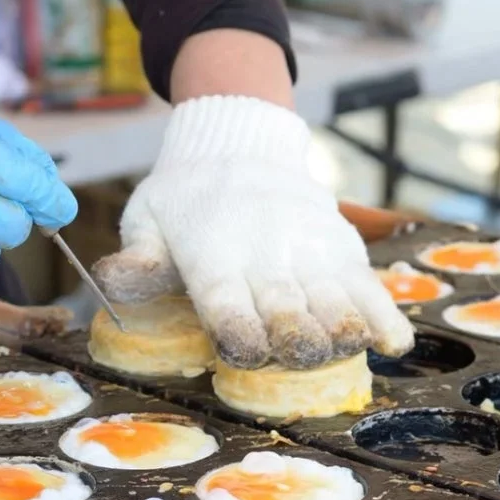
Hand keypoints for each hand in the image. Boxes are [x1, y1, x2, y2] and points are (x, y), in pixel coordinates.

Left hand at [95, 95, 413, 368]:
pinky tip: (391, 344)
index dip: (240, 332)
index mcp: (214, 255)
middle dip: (295, 344)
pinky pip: (371, 288)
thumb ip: (138, 258)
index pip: (228, 302)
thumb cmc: (185, 197)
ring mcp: (311, 253)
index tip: (246, 351)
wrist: (240, 142)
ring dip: (341, 335)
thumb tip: (108, 282)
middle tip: (296, 357)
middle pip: (289, 312)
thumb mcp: (147, 218)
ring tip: (342, 349)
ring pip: (336, 304)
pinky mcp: (343, 251)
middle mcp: (268, 256)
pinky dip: (385, 318)